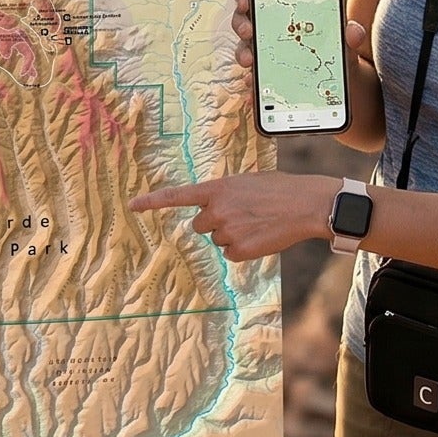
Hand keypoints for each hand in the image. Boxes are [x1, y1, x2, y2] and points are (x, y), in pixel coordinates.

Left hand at [129, 173, 328, 261]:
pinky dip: (243, 249)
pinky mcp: (239, 250)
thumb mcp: (246, 183)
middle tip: (242, 215)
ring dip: (232, 234)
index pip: (177, 196)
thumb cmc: (279, 190)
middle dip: (215, 222)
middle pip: (200, 225)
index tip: (132, 205)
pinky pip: (231, 253)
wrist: (305, 205)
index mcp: (217, 188)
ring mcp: (226, 231)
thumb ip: (224, 194)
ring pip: (218, 240)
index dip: (152, 201)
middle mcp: (216, 210)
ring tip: (257, 223)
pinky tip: (260, 237)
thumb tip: (214, 209)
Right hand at [230, 0, 367, 76]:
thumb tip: (354, 32)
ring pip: (244, 48)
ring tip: (250, 61)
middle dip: (241, 22)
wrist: (341, 79)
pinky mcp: (266, 76)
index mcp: (285, 9)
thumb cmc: (338, 48)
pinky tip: (254, 89)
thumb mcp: (344, 40)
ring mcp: (265, 53)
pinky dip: (252, 84)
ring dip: (243, 53)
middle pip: (244, 19)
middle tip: (248, 30)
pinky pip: (253, 78)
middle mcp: (269, 28)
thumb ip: (349, 34)